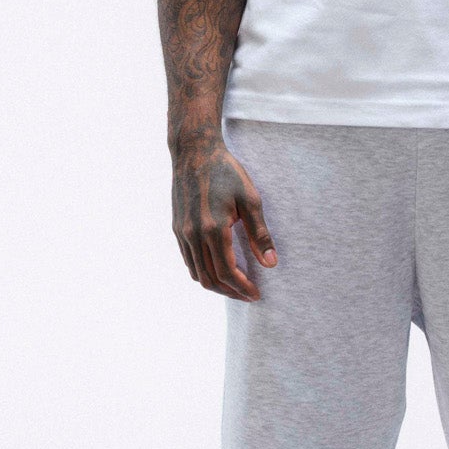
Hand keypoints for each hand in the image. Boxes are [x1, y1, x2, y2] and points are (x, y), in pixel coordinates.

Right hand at [170, 138, 276, 299]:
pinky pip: (188, 260)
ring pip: (196, 273)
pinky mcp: (178, 228)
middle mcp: (194, 235)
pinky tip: (217, 269)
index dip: (242, 287)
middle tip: (248, 295)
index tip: (256, 294)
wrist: (195, 152)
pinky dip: (203, 272)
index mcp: (213, 229)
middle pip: (210, 278)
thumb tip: (271, 264)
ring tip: (235, 287)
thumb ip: (260, 234)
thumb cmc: (226, 172)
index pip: (227, 272)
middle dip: (230, 292)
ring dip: (216, 285)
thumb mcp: (250, 199)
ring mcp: (183, 232)